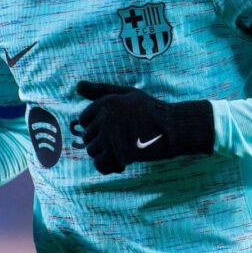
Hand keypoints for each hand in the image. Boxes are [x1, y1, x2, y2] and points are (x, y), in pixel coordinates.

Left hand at [77, 81, 213, 174]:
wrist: (174, 128)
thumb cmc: (151, 110)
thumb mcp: (128, 94)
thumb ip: (101, 90)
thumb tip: (78, 85)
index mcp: (106, 102)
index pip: (84, 118)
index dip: (96, 127)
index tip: (111, 130)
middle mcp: (105, 117)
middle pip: (87, 137)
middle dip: (101, 142)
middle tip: (120, 143)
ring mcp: (112, 135)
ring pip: (92, 151)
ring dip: (105, 155)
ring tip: (122, 152)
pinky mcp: (120, 152)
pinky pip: (100, 165)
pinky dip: (108, 167)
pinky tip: (121, 163)